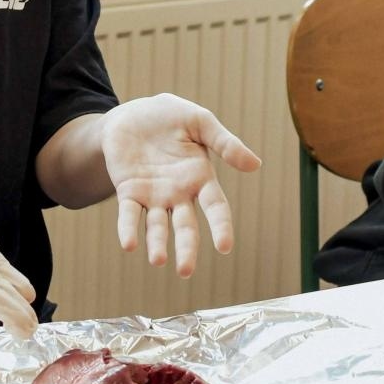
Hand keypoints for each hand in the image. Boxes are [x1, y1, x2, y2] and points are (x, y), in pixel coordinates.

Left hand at [100, 94, 261, 276]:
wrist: (132, 113)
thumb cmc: (171, 117)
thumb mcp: (200, 122)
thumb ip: (225, 142)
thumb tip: (255, 164)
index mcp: (201, 177)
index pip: (215, 207)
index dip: (221, 226)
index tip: (224, 247)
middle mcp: (179, 193)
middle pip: (186, 225)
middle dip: (187, 247)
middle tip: (186, 270)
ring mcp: (153, 195)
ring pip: (157, 225)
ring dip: (157, 244)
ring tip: (158, 260)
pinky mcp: (128, 191)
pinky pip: (128, 213)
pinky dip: (128, 229)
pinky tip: (129, 244)